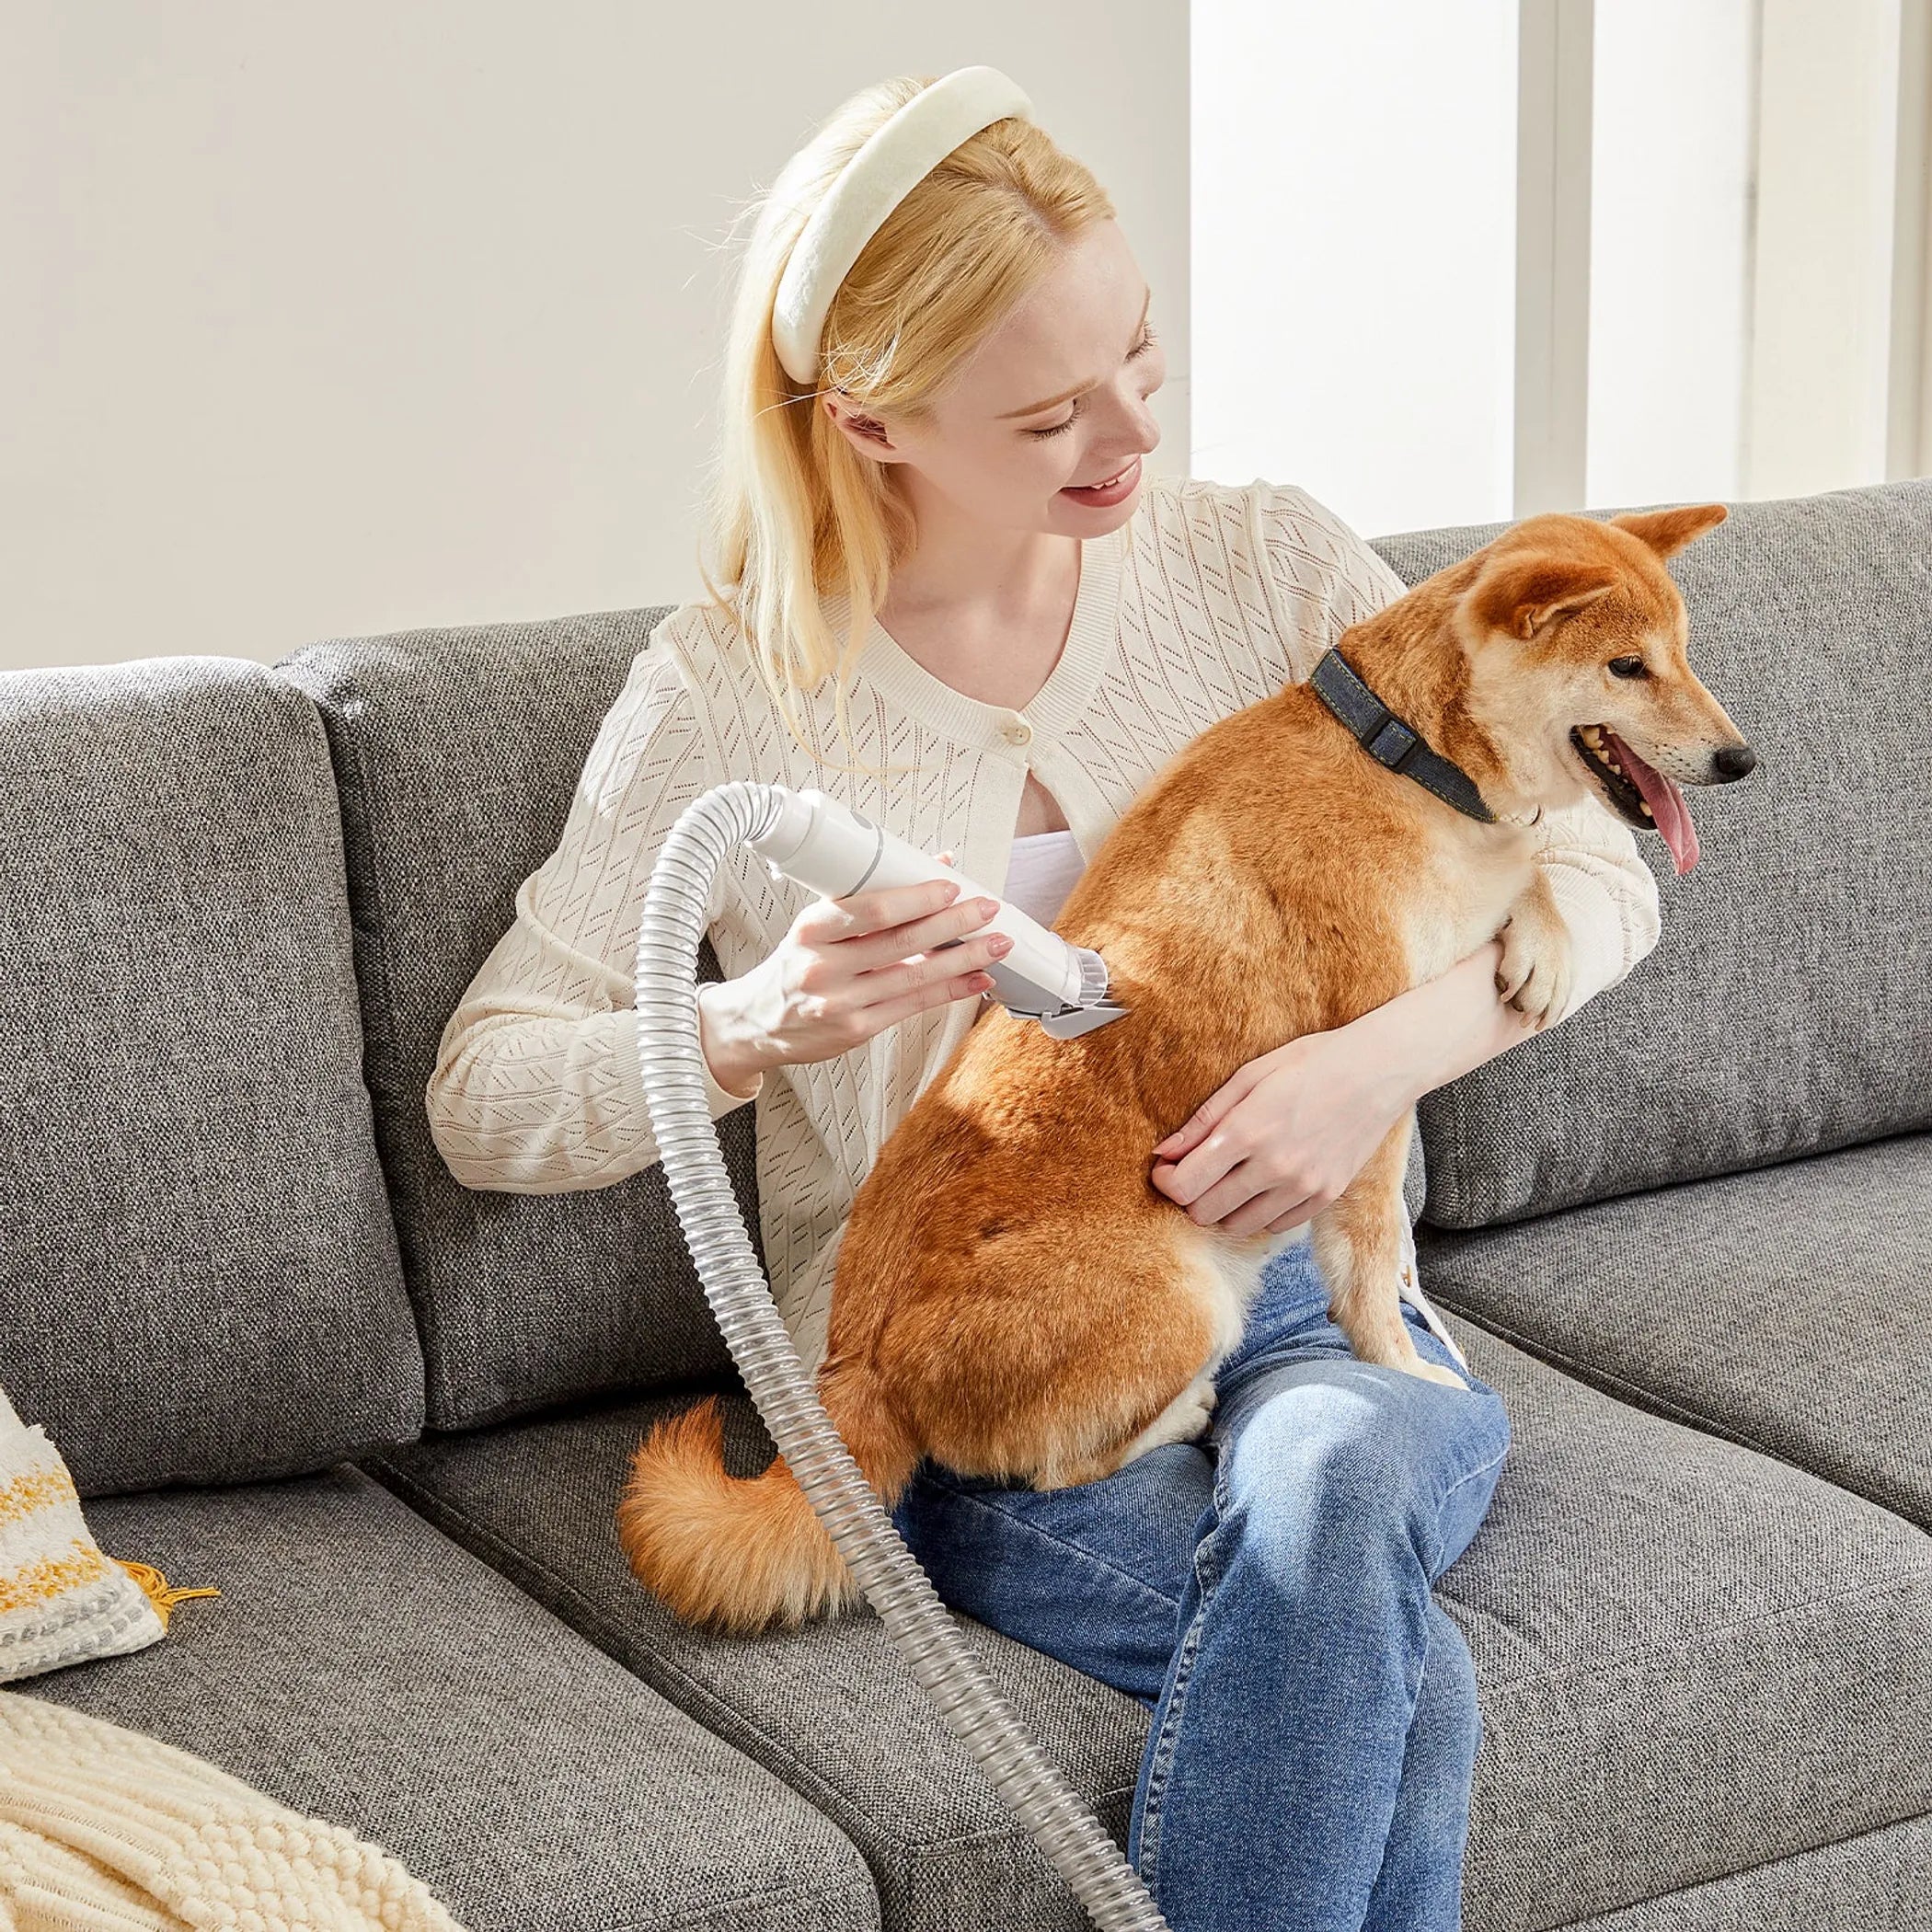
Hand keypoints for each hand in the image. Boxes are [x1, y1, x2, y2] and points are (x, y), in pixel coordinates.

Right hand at [713, 850, 1012, 1075]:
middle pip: (902, 941)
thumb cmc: (793, 966)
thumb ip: (869, 901)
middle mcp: (824, 967)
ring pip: (915, 976)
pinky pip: (912, 1006)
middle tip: (987, 909)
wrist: (755, 1021)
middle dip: (954, 922)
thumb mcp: (817, 926)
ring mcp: (840, 1002)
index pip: (871, 909)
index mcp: (811, 930)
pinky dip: (950, 991)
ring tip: (996, 944)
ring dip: (964, 958)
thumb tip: (933, 865)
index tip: (950, 885)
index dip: (916, 897)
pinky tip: (976, 979)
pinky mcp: (855, 1030)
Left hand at [1149, 1026, 1408, 1236]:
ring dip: (1223, 1209)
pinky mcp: (1325, 1196)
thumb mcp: (1249, 1076)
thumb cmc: (1311, 1063)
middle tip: (1195, 1174)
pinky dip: (1260, 1212)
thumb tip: (1165, 1152)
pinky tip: (1262, 1185)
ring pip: (1238, 1226)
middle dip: (1190, 1196)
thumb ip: (1203, 1119)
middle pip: (1204, 1213)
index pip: (1184, 1185)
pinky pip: (1276, 1225)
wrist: (1378, 1071)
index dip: (1166, 1181)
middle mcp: (1273, 1166)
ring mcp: (1302, 1186)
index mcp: (1246, 1131)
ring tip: (1228, 1180)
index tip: (1167, 1168)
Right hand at [1494, 873, 1573, 1028]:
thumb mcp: (1541, 935)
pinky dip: (1512, 988)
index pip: (1563, 990)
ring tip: (1513, 1005)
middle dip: (1541, 1012)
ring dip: (1526, 1003)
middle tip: (1527, 1024)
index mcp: (1564, 952)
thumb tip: (1528, 985)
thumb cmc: (1526, 911)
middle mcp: (1558, 953)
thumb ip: (1540, 958)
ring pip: (1539, 990)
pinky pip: (1519, 976)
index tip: (1542, 1025)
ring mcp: (1543, 949)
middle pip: (1553, 994)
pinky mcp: (1525, 943)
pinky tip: (1504, 992)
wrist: (1521, 883)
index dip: (1554, 1010)